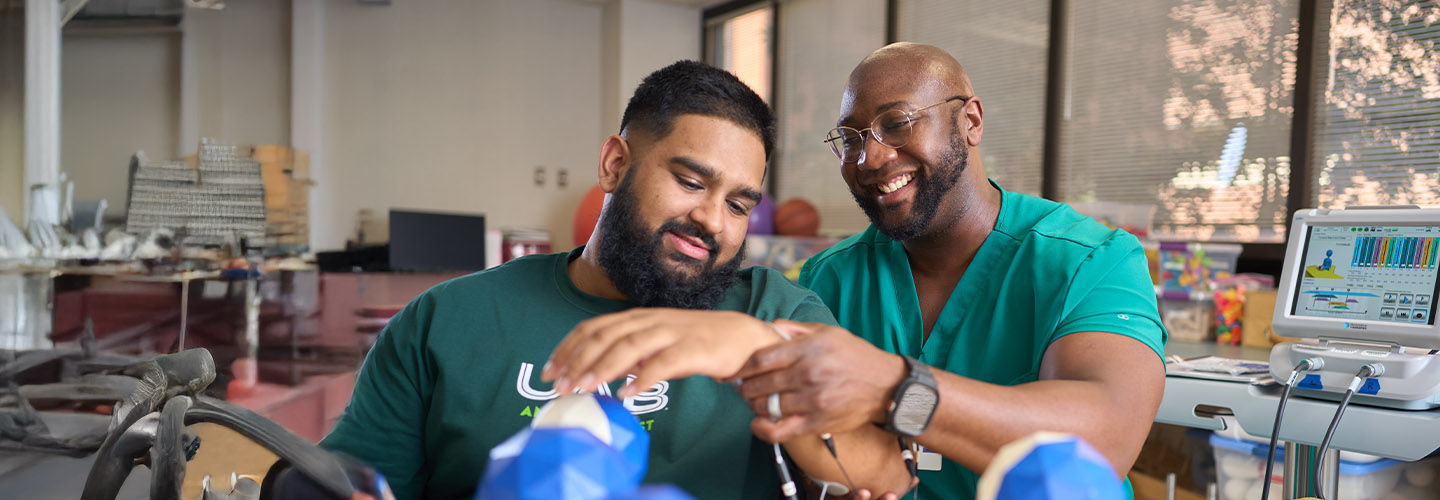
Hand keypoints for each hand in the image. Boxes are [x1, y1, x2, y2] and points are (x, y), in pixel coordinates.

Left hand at [542, 308, 782, 397]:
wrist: (744, 337)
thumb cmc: (697, 342)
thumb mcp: (656, 343)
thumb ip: (628, 352)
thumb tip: (596, 369)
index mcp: (638, 318)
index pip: (594, 327)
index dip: (568, 348)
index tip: (550, 371)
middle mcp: (651, 320)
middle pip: (605, 336)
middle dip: (577, 360)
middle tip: (558, 385)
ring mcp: (672, 332)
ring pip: (629, 346)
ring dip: (602, 368)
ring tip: (583, 388)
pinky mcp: (694, 349)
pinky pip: (664, 363)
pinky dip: (643, 378)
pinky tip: (627, 394)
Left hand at [730, 320, 905, 442]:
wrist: (886, 385)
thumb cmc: (856, 356)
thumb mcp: (828, 332)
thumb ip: (796, 329)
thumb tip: (769, 328)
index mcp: (807, 350)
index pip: (761, 359)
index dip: (742, 367)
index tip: (735, 371)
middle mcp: (807, 374)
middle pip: (760, 384)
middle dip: (744, 387)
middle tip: (741, 387)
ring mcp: (812, 400)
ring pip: (767, 406)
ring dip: (753, 405)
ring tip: (752, 401)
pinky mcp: (817, 422)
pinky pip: (780, 430)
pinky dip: (763, 428)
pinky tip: (758, 422)